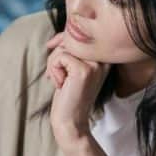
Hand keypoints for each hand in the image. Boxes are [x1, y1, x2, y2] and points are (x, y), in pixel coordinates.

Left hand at [46, 33, 109, 149]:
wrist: (70, 121)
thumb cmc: (68, 95)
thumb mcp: (71, 69)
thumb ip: (70, 51)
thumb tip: (56, 37)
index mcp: (104, 57)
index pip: (82, 34)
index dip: (63, 38)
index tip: (51, 47)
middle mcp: (104, 58)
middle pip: (72, 38)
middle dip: (56, 54)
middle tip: (54, 74)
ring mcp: (96, 64)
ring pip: (64, 47)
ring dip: (53, 63)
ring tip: (58, 80)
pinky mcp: (84, 70)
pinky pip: (60, 57)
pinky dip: (53, 69)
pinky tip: (59, 84)